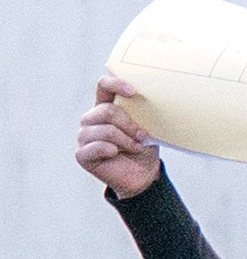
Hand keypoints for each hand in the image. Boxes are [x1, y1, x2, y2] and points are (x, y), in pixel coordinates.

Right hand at [75, 75, 164, 197]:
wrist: (142, 174)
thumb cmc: (143, 147)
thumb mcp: (147, 127)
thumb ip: (143, 113)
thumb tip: (153, 100)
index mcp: (106, 107)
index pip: (104, 86)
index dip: (115, 84)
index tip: (133, 91)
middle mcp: (91, 119)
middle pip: (106, 111)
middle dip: (129, 124)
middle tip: (142, 136)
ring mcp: (84, 136)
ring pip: (104, 130)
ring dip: (125, 140)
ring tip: (134, 147)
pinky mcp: (82, 154)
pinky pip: (95, 147)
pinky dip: (111, 150)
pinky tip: (115, 153)